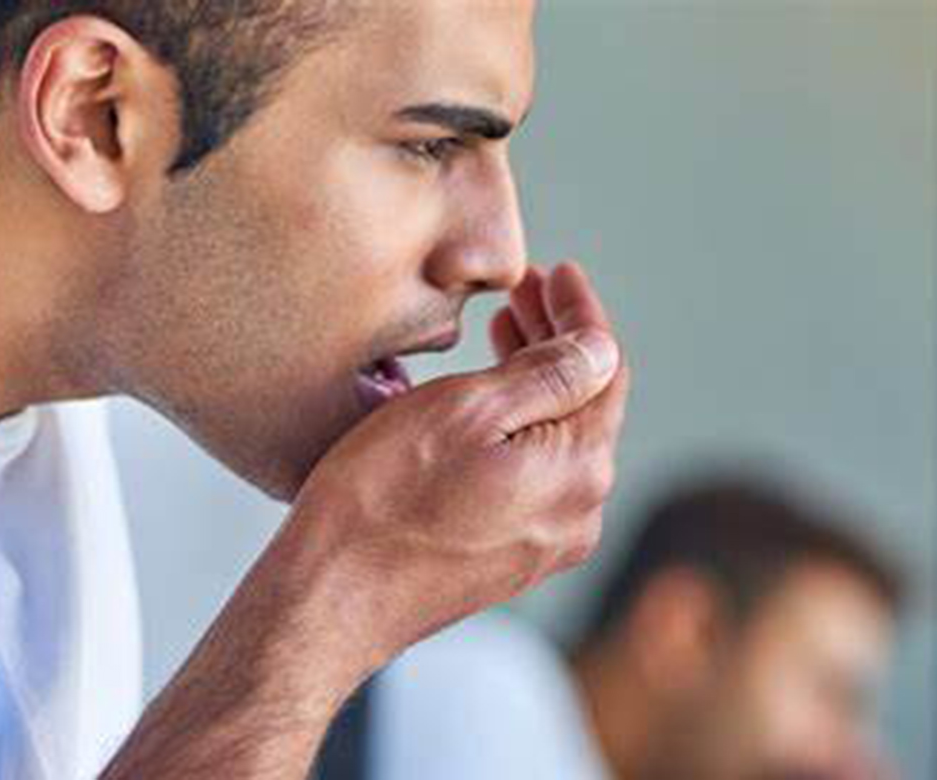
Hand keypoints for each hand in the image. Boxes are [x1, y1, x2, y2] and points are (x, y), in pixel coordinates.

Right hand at [291, 261, 630, 665]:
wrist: (331, 598)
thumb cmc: (384, 498)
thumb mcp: (467, 408)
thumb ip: (548, 375)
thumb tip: (600, 349)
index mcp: (579, 468)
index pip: (605, 368)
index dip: (582, 314)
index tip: (559, 272)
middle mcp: (579, 511)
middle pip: (586, 403)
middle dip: (559, 341)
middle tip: (525, 292)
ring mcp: (547, 540)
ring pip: (560, 438)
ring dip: (538, 381)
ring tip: (506, 332)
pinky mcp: (512, 557)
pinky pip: (537, 473)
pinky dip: (522, 426)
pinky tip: (489, 402)